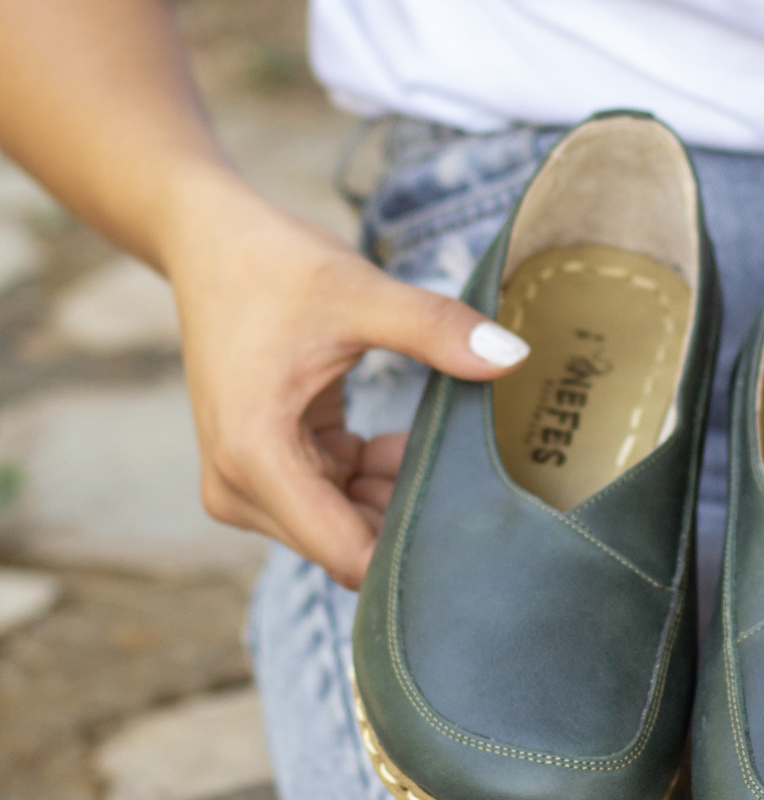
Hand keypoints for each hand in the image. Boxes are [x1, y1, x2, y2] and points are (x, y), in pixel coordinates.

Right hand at [163, 176, 527, 589]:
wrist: (213, 245)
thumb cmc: (275, 266)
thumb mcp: (362, 293)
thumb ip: (436, 329)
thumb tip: (514, 355)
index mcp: (256, 459)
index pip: (349, 555)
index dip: (415, 552)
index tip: (477, 531)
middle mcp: (241, 489)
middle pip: (351, 545)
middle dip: (412, 518)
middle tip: (471, 476)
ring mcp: (248, 486)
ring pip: (348, 526)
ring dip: (397, 493)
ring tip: (428, 442)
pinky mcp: (265, 472)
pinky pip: (338, 499)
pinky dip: (375, 476)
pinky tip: (399, 440)